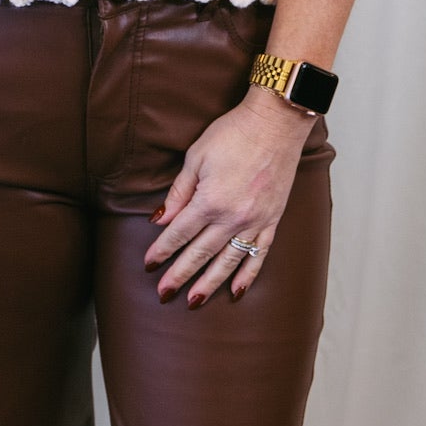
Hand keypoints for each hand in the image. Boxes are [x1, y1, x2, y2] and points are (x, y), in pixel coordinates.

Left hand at [144, 85, 315, 304]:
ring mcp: (255, 221)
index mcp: (210, 201)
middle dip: (180, 275)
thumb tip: (161, 219)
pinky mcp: (272, 220)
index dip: (161, 251)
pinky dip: (247, 274)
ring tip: (194, 301)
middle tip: (163, 294)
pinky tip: (236, 291)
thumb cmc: (233, 133)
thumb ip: (179, 191)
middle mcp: (232, 217)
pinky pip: (259, 254)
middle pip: (200, 254)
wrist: (276, 123)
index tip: (149, 265)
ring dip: (209, 283)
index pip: (179, 234)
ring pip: (228, 261)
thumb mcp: (196, 157)